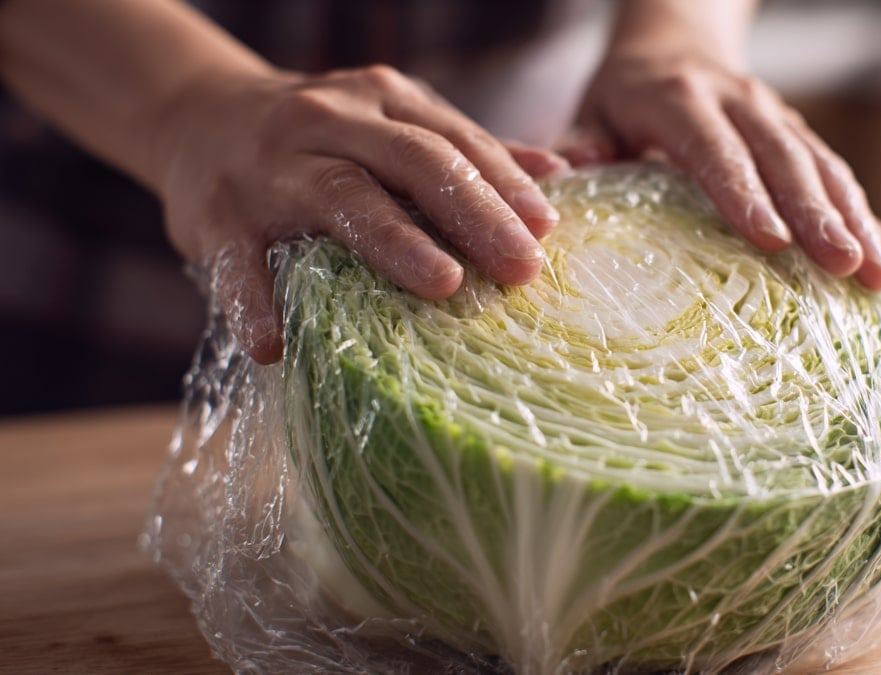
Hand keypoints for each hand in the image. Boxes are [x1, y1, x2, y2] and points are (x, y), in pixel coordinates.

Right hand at [151, 65, 567, 362]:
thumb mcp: (390, 122)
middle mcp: (328, 122)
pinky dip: (255, 302)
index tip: (545, 231)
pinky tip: (276, 345)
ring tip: (444, 284)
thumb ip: (465, 147)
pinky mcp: (217, 216)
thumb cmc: (318, 135)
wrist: (196, 116)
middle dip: (472, 213)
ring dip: (394, 242)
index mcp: (380, 101)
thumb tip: (556, 171)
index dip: (504, 184)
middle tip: (519, 268)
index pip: (454, 140)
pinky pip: (237, 263)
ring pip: (339, 196)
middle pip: (412, 160)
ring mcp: (270, 167)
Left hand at [559, 53, 880, 289]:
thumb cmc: (626, 95)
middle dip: (819, 216)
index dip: (744, 195)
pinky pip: (840, 178)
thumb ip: (583, 142)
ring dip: (857, 221)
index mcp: (683, 100)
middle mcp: (741, 104)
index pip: (716, 151)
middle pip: (785, 162)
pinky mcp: (801, 137)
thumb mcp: (594, 110)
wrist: (676, 41)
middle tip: (846, 268)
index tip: (772, 241)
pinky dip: (871, 219)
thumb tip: (572, 170)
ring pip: (824, 169)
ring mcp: (779, 119)